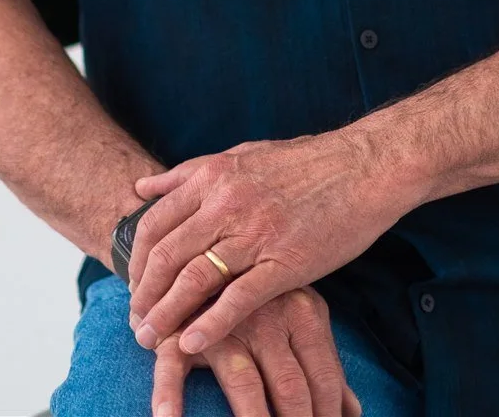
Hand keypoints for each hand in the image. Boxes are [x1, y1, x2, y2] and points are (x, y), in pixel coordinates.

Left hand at [126, 128, 408, 355]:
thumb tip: (143, 186)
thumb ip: (191, 172)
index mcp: (215, 176)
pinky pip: (238, 299)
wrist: (365, 166)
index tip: (132, 288)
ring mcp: (256, 233)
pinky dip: (210, 324)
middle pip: (167, 256)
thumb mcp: (243, 154)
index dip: (136, 261)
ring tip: (151, 340)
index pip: (155, 223)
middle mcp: (227, 203)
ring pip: (194, 279)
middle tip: (136, 323)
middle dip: (144, 296)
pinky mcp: (285, 262)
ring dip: (166, 315)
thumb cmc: (307, 162)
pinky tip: (192, 343)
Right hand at [145, 286, 363, 416]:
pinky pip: (175, 368)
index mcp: (303, 311)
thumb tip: (352, 412)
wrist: (207, 249)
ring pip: (246, 383)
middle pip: (290, 386)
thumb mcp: (303, 318)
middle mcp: (267, 317)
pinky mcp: (181, 330)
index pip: (324, 375)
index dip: (329, 414)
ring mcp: (224, 324)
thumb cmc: (266, 297)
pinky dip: (171, 397)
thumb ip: (325, 363)